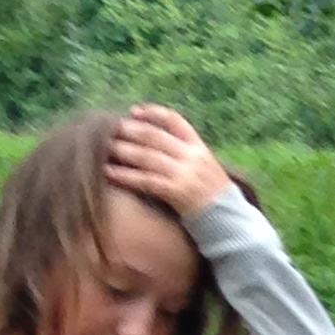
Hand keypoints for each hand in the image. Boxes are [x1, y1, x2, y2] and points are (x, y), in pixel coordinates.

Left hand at [107, 104, 233, 219]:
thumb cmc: (212, 195)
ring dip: (123, 151)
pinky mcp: (176, 192)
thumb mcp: (205, 166)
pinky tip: (110, 173)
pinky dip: (126, 176)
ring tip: (105, 148)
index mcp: (198, 146)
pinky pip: (145, 180)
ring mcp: (184, 174)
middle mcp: (191, 156)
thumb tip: (152, 142)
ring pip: (147, 156)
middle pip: (155, 136)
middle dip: (130, 131)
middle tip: (110, 128)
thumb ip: (184, 153)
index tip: (133, 112)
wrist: (229, 222)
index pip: (174, 120)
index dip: (152, 113)